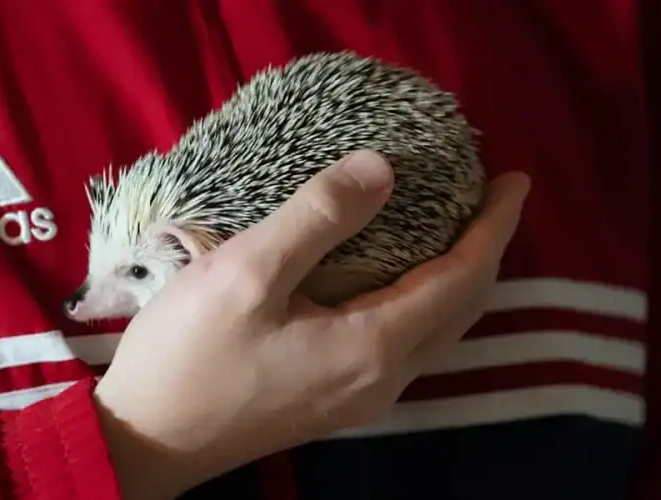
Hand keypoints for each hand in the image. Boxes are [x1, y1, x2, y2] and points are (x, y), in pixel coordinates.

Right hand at [93, 150, 530, 498]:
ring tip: (453, 232)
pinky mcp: (329, 402)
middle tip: (489, 200)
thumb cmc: (188, 354)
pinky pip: (403, 346)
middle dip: (485, 252)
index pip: (462, 279)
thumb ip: (317, 217)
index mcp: (372, 346)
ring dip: (455, 281)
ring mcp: (357, 398)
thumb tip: (382, 169)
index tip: (514, 179)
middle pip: (461, 311)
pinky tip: (396, 282)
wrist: (146, 439)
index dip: (495, 227)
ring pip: (435, 334)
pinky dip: (421, 304)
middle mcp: (380, 379)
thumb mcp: (246, 272)